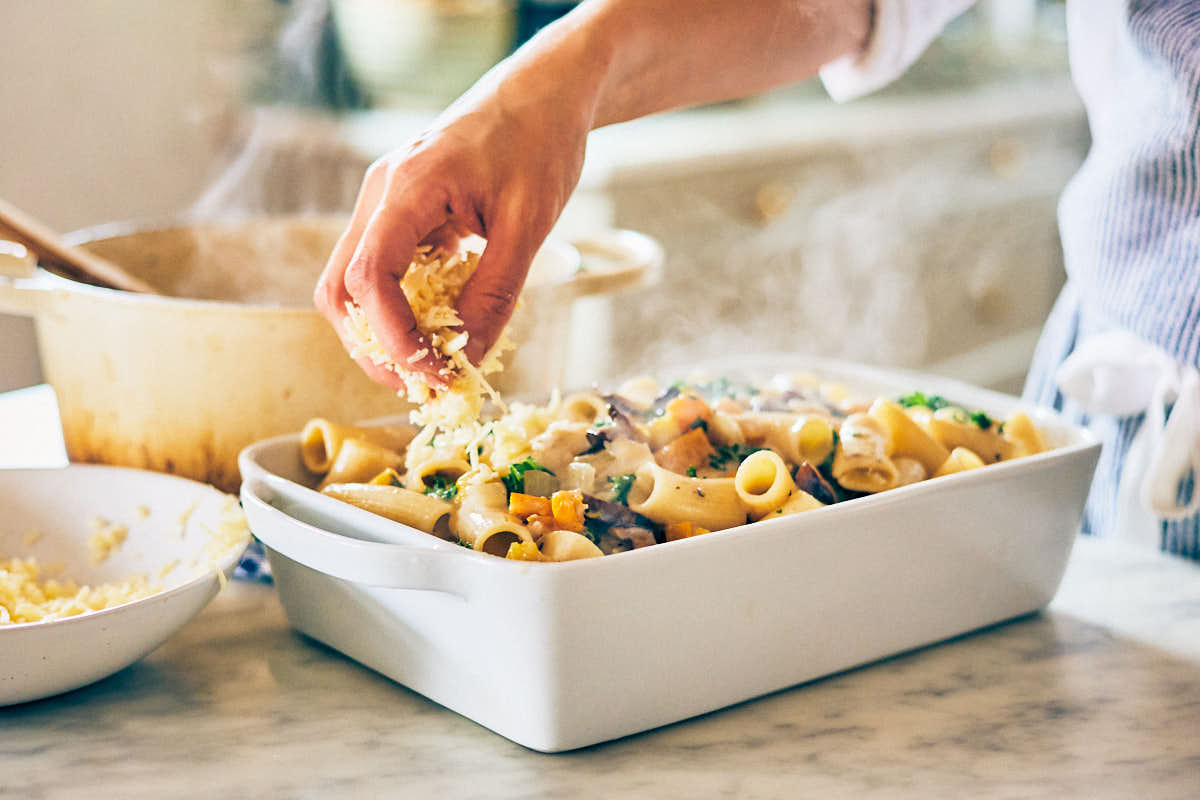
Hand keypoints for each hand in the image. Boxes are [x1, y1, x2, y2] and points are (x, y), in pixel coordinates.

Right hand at [314, 60, 591, 390]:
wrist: (541, 93)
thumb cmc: (540, 144)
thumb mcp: (529, 224)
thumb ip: (496, 293)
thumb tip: (468, 359)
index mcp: (407, 186)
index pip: (369, 276)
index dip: (392, 336)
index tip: (432, 372)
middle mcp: (379, 194)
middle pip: (341, 289)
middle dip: (375, 347)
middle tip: (424, 384)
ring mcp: (382, 204)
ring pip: (350, 285)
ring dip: (380, 334)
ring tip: (429, 366)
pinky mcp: (397, 214)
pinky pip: (378, 272)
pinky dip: (397, 310)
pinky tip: (436, 331)